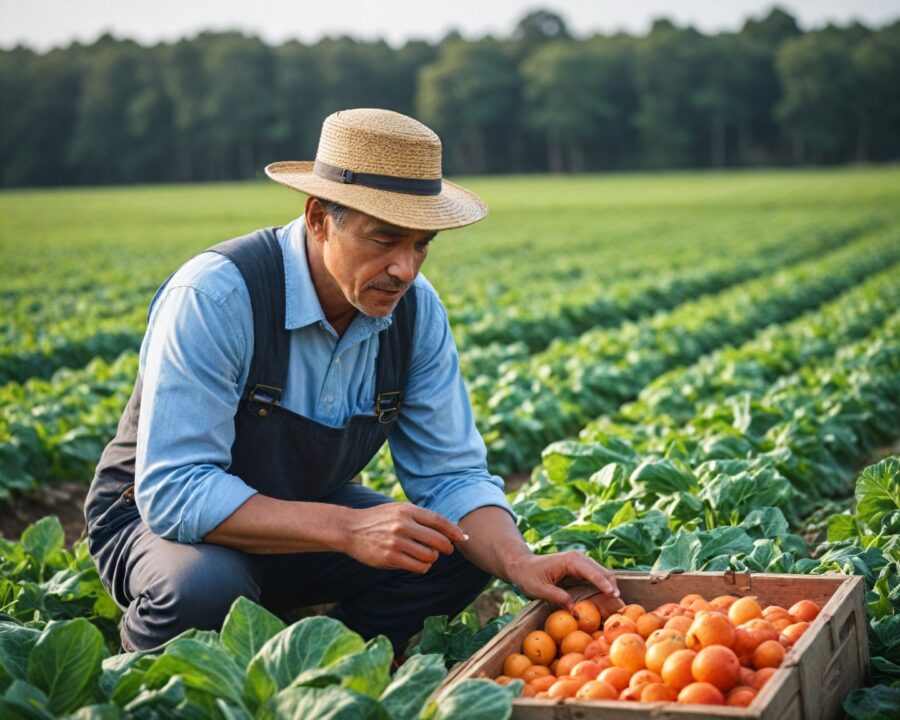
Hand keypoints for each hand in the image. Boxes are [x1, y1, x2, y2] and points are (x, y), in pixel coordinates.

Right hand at [341, 503, 466, 573]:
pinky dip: (423, 567)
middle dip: (446, 547)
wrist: (350, 529)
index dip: (453, 530)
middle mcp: (402, 525)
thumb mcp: (398, 510)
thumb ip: (420, 517)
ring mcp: (396, 542)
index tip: (462, 537)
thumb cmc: (378, 519)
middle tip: (446, 549)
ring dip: (432, 558)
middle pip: (437, 540)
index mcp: (406, 510)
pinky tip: (418, 563)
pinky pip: (418, 567)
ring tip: (427, 555)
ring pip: (429, 555)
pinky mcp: (390, 558)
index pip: (438, 521)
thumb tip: (449, 528)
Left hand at [505, 551, 621, 612]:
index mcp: (571, 560)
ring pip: (604, 577)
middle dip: (613, 589)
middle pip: (604, 573)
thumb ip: (556, 597)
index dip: (604, 584)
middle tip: (621, 607)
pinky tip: (609, 605)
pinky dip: (605, 592)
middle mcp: (580, 560)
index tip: (614, 595)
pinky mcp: (582, 573)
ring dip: (611, 591)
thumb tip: (574, 610)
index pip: (593, 572)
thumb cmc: (528, 576)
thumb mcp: (538, 589)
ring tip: (619, 608)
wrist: (522, 566)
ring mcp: (583, 565)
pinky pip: (597, 582)